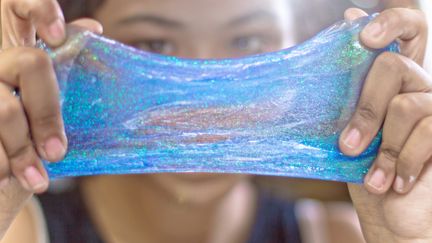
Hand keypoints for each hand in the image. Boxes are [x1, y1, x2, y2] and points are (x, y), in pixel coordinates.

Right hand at [0, 0, 101, 237]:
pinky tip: (7, 180)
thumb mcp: (47, 107)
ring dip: (22, 150)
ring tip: (38, 179)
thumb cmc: (29, 141)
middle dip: (48, 111)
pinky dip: (1, 164)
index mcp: (17, 58)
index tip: (57, 36)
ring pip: (4, 108)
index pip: (15, 7)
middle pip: (29, 63)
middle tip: (58, 151)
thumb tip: (94, 26)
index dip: (38, 8)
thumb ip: (66, 69)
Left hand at [340, 8, 429, 194]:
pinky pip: (427, 132)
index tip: (363, 37)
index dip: (390, 22)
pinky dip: (404, 163)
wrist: (390, 213)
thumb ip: (342, 100)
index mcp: (389, 82)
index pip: (404, 31)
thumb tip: (326, 58)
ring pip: (406, 106)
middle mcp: (416, 86)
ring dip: (384, 148)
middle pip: (392, 67)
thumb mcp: (346, 133)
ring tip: (372, 178)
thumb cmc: (364, 170)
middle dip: (365, 109)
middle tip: (348, 146)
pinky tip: (395, 183)